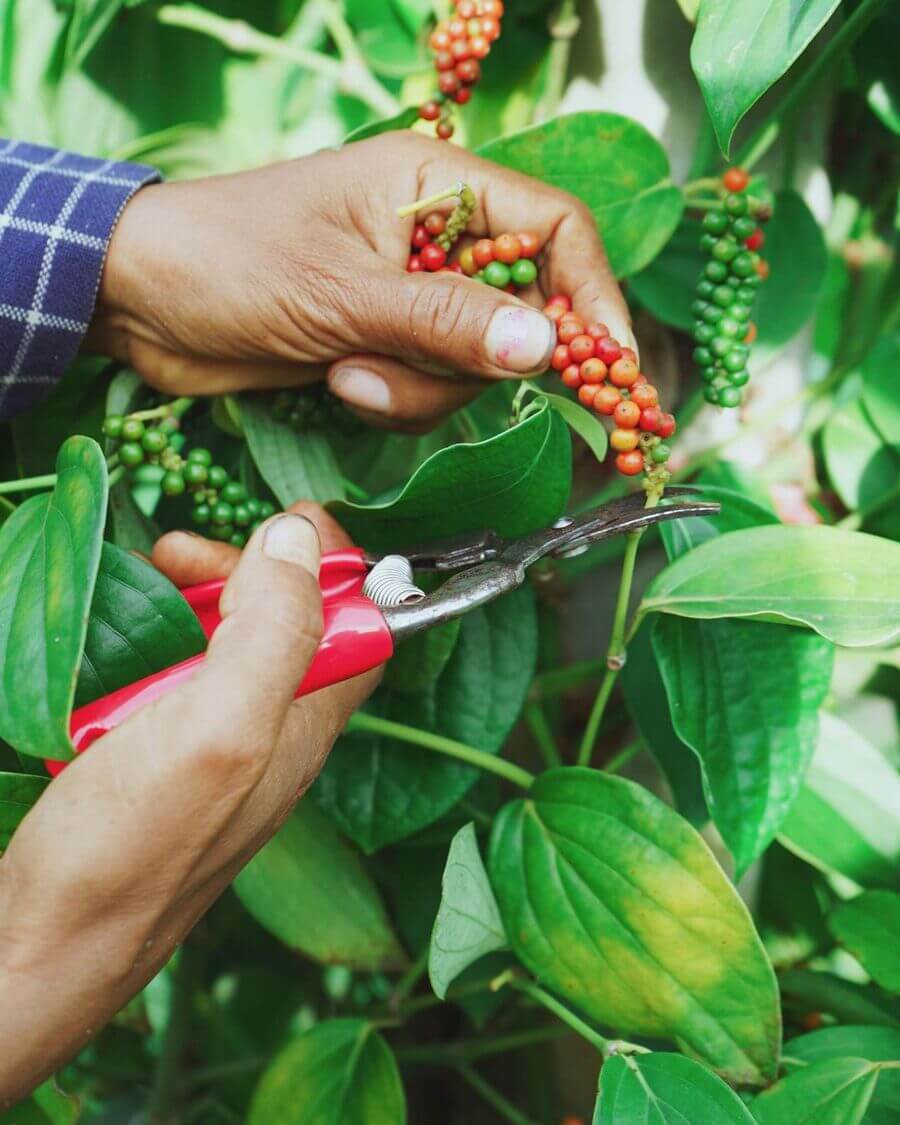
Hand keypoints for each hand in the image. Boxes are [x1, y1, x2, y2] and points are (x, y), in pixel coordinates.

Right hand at [0, 505, 376, 1105]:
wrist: (36, 948)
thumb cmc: (132, 848)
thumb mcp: (220, 727)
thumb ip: (274, 631)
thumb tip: (302, 537)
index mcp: (306, 727)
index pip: (364, 626)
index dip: (339, 566)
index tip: (287, 519)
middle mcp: (271, 737)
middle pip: (290, 627)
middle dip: (247, 572)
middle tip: (180, 551)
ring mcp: (213, 752)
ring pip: (226, 649)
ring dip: (195, 603)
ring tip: (144, 578)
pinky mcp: (158, 764)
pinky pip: (173, 683)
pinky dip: (151, 647)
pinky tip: (113, 646)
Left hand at [88, 132, 632, 431]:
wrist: (140, 299)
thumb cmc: (230, 261)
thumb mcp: (343, 292)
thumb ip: (447, 322)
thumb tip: (550, 348)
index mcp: (434, 185)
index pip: (555, 229)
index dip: (591, 296)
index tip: (608, 366)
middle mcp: (435, 236)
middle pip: (522, 309)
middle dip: (478, 361)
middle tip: (426, 375)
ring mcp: (410, 293)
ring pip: (473, 363)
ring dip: (418, 386)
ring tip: (348, 371)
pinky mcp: (384, 341)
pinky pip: (429, 387)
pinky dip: (393, 398)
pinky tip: (336, 380)